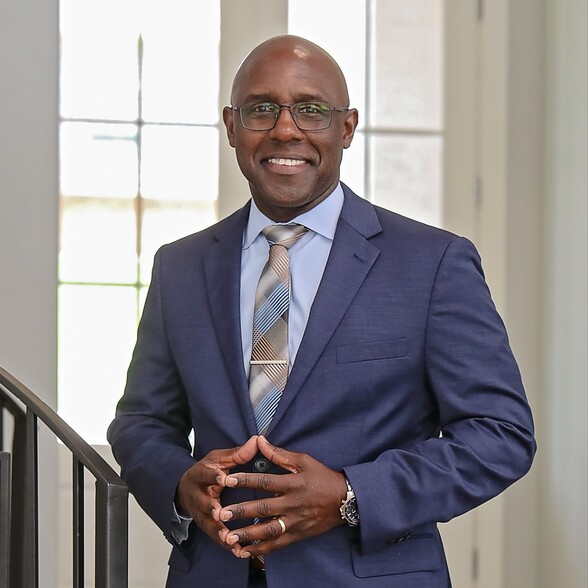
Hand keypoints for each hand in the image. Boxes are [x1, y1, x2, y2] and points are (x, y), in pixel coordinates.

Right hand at [176, 435, 258, 550]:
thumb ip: (238, 453)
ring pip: (208, 524)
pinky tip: (239, 551)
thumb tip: (256, 440)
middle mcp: (197, 496)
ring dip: (218, 532)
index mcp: (200, 475)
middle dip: (210, 509)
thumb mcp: (219, 459)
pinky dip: (226, 545)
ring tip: (230, 540)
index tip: (223, 478)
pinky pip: (215, 537)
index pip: (206, 475)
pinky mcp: (205, 526)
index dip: (214, 477)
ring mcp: (199, 513)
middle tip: (219, 514)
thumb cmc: (208, 471)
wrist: (186, 489)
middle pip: (203, 503)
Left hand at [218, 436, 346, 558]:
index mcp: (292, 483)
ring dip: (247, 535)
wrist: (345, 500)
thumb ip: (279, 454)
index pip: (265, 481)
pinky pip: (277, 544)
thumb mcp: (304, 461)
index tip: (228, 480)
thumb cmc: (322, 477)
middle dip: (242, 511)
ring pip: (268, 530)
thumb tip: (260, 441)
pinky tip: (245, 552)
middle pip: (263, 508)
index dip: (246, 480)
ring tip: (228, 537)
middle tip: (222, 513)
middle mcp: (292, 504)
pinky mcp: (297, 535)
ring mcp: (295, 521)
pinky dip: (261, 549)